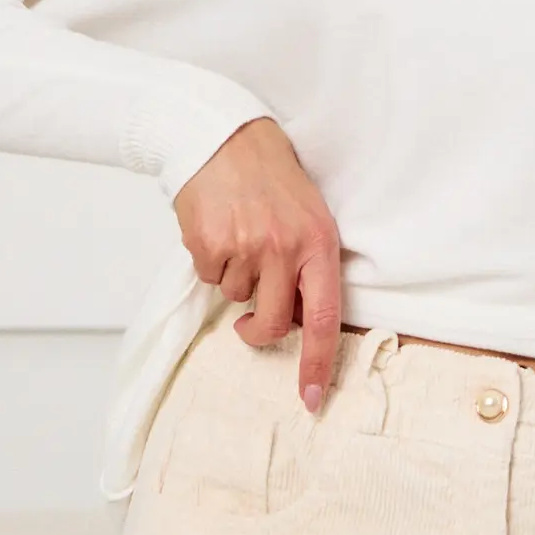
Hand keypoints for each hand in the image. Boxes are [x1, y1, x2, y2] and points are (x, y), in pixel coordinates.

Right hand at [172, 118, 342, 413]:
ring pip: (236, 297)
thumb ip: (308, 266)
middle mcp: (285, 247)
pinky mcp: (209, 242)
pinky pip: (209, 276)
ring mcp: (246, 245)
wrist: (224, 136)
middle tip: (249, 322)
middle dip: (259, 330)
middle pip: (275, 322)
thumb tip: (298, 321)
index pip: (325, 317)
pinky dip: (210, 261)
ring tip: (238, 234)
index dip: (317, 363)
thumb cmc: (270, 179)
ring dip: (233, 277)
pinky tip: (216, 228)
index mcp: (319, 242)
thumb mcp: (308, 216)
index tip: (310, 399)